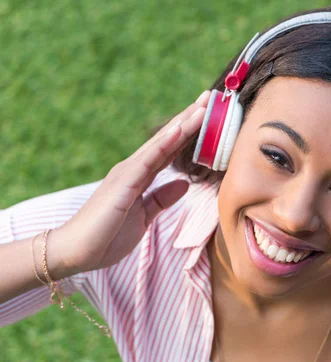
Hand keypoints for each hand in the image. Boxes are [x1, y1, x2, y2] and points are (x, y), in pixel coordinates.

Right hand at [50, 91, 211, 275]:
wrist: (76, 252)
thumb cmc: (107, 236)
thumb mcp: (144, 217)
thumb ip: (161, 199)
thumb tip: (184, 184)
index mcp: (139, 177)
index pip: (169, 150)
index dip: (189, 132)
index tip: (208, 115)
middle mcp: (134, 169)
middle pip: (168, 139)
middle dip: (190, 119)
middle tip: (211, 98)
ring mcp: (128, 173)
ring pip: (162, 143)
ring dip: (183, 123)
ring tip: (203, 105)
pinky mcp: (124, 183)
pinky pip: (149, 159)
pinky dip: (166, 142)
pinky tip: (181, 129)